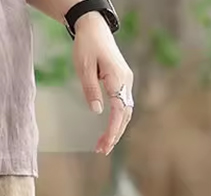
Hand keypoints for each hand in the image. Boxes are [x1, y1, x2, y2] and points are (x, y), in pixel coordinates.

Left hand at [73, 12, 133, 154]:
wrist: (94, 28)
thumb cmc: (87, 46)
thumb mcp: (84, 68)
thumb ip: (91, 90)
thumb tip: (97, 111)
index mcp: (118, 78)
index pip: (119, 110)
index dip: (113, 130)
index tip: (105, 145)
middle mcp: (126, 81)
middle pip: (125, 114)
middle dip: (115, 135)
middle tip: (102, 151)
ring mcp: (126, 81)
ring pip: (125, 111)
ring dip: (116, 129)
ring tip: (102, 146)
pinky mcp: (122, 81)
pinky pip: (122, 105)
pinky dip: (116, 120)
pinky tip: (108, 130)